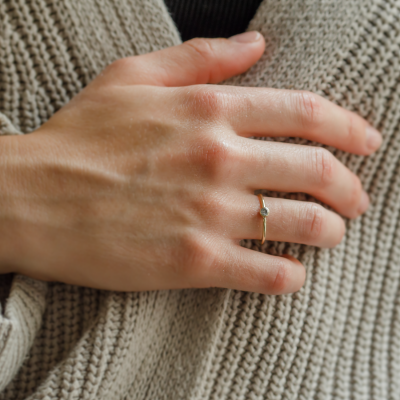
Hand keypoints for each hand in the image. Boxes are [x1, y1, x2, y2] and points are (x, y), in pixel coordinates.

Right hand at [2, 31, 380, 294]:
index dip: (349, 128)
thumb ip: (201, 59)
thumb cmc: (78, 139)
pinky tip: (292, 274)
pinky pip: (267, 273)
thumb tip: (255, 44)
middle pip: (316, 170)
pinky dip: (291, 276)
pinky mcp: (193, 260)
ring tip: (331, 234)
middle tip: (356, 201)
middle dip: (350, 188)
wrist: (29, 198)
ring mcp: (209, 213)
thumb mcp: (134, 76)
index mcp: (210, 111)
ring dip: (329, 231)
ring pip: (302, 224)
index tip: (366, 144)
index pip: (307, 113)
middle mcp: (218, 159)